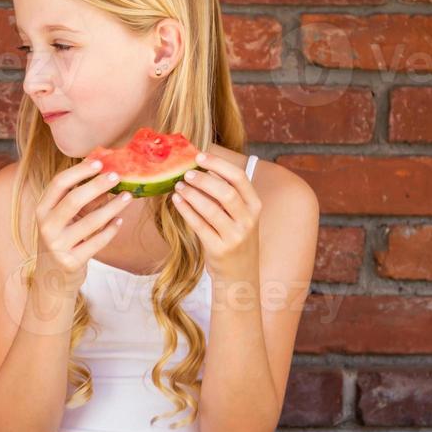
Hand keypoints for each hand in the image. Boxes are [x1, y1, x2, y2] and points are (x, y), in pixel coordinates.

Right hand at [31, 157, 134, 296]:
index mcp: (42, 210)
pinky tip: (120, 221)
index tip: (99, 162)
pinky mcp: (71, 262)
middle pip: (74, 199)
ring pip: (91, 221)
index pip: (58, 184)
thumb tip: (105, 173)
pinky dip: (111, 230)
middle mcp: (46, 227)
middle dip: (97, 185)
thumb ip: (80, 199)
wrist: (52, 277)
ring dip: (112, 207)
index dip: (79, 171)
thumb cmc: (62, 240)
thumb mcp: (64, 218)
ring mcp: (58, 246)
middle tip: (116, 176)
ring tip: (128, 197)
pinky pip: (97, 242)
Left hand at [170, 152, 262, 283]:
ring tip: (178, 185)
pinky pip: (199, 225)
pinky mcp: (219, 249)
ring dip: (192, 194)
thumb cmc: (235, 240)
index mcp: (255, 206)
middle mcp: (248, 220)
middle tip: (186, 172)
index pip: (239, 178)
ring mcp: (235, 236)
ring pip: (211, 209)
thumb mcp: (241, 217)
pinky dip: (186, 210)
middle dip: (204, 180)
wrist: (240, 276)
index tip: (200, 156)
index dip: (218, 164)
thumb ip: (228, 196)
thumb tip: (205, 168)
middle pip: (226, 192)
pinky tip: (176, 201)